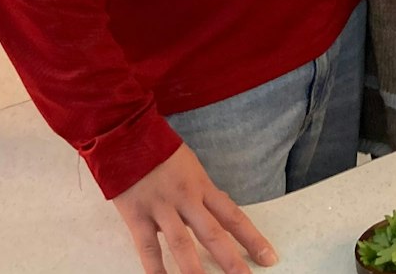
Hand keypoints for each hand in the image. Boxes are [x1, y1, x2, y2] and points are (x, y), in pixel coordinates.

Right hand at [112, 144, 276, 273]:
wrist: (127, 135)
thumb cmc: (160, 152)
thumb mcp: (190, 168)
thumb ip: (199, 196)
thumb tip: (211, 222)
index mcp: (202, 186)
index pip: (233, 216)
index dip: (252, 238)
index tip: (268, 258)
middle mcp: (186, 198)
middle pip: (213, 233)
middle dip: (231, 259)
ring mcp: (161, 207)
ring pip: (182, 243)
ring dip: (194, 269)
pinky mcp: (137, 215)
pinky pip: (148, 247)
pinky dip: (155, 268)